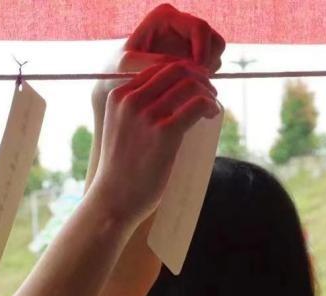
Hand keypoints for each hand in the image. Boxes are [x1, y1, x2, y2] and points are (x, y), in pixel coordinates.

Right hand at [87, 61, 219, 227]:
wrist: (113, 199)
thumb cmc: (120, 168)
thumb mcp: (120, 128)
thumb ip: (137, 107)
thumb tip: (171, 92)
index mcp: (118, 95)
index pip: (158, 67)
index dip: (182, 71)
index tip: (194, 83)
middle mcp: (130, 101)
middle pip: (176, 70)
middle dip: (198, 76)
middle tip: (209, 91)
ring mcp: (146, 116)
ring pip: (191, 84)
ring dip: (207, 91)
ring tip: (212, 104)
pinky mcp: (164, 133)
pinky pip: (198, 104)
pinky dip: (210, 105)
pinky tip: (212, 114)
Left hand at [93, 6, 224, 113]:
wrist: (115, 87)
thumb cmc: (116, 73)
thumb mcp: (129, 68)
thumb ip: (155, 64)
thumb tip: (184, 66)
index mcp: (164, 17)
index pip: (199, 28)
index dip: (203, 51)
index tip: (196, 74)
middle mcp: (179, 24)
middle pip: (214, 39)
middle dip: (208, 62)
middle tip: (194, 84)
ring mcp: (188, 40)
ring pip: (216, 53)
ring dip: (207, 72)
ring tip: (187, 90)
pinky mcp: (192, 56)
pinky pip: (211, 65)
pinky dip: (204, 78)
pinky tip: (187, 92)